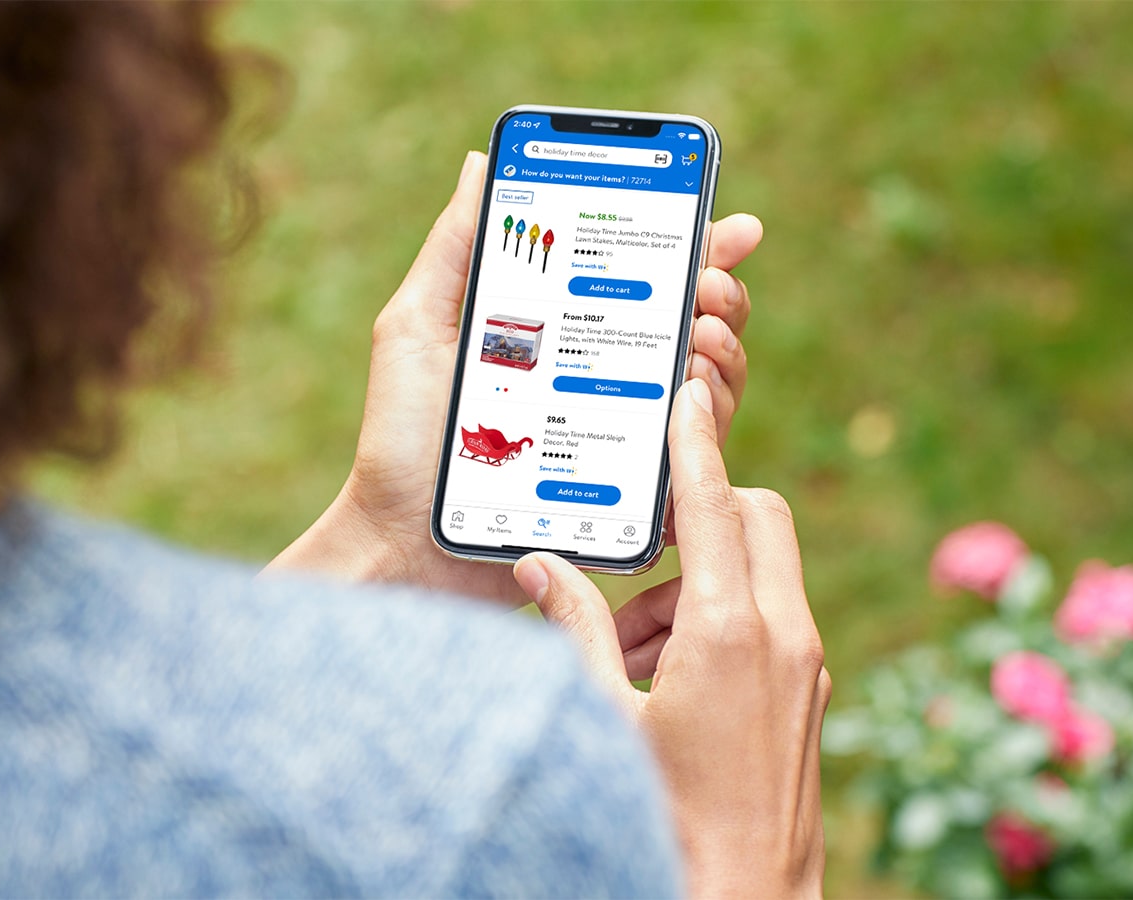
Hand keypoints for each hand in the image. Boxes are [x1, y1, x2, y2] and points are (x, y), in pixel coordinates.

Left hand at [267, 151, 762, 601]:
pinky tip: (692, 390)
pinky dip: (709, 420)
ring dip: (723, 349)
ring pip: (710, 386)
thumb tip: (483, 163)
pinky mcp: (630, 497)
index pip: (645, 282)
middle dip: (721, 292)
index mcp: (564, 335)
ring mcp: (621, 438)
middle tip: (708, 284)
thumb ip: (454, 248)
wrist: (401, 538)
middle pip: (696, 326)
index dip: (699, 248)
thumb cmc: (401, 437)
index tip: (731, 225)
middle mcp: (602, 382)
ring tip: (699, 335)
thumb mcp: (418, 327)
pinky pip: (694, 458)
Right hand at [513, 380, 827, 897]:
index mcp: (731, 632)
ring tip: (628, 661)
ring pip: (757, 574)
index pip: (714, 503)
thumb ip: (573, 629)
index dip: (696, 442)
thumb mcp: (607, 717)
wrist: (745, 894)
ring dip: (692, 589)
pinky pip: (766, 621)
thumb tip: (537, 567)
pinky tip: (661, 686)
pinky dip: (716, 624)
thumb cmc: (668, 815)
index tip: (690, 392)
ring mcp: (807, 664)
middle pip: (755, 519)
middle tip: (636, 569)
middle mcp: (785, 636)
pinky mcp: (810, 690)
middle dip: (699, 518)